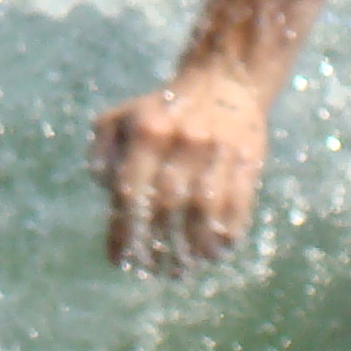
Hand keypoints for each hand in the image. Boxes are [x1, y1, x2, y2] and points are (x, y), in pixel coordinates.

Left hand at [91, 70, 270, 271]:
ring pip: (205, 212)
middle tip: (153, 269)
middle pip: (167, 207)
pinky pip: (238, 208)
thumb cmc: (163, 110)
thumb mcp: (123, 117)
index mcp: (148, 131)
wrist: (224, 81)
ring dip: (193, 249)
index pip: (132, 191)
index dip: (124, 231)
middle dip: (157, 246)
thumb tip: (105, 191)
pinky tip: (213, 253)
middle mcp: (183, 141)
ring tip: (182, 268)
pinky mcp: (248, 161)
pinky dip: (225, 236)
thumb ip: (102, 152)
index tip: (121, 259)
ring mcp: (218, 151)